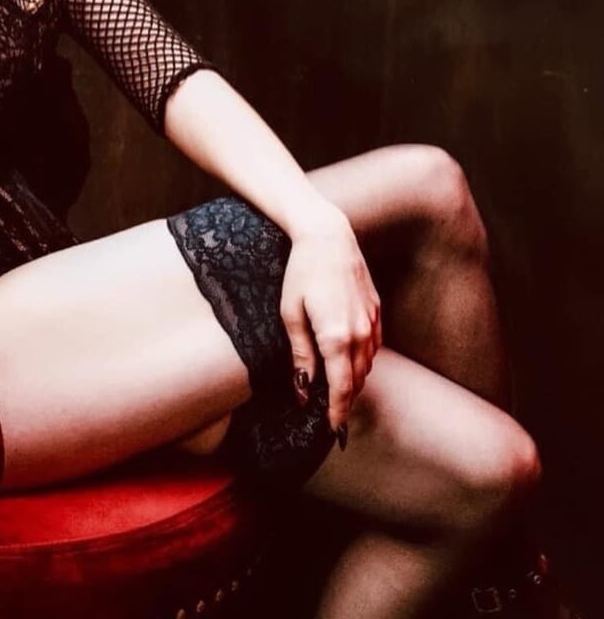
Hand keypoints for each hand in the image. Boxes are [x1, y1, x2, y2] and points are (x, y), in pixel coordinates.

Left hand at [279, 201, 381, 437]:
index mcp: (337, 337)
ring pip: (368, 365)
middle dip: (344, 400)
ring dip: (354, 381)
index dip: (337, 413)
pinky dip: (363, 360)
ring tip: (337, 391)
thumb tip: (304, 389)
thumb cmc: (301, 273)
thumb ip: (300, 355)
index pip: (341, 389)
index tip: (332, 431)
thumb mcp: (290, 314)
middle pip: (357, 381)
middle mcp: (361, 334)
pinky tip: (349, 361)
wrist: (328, 237)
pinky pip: (374, 347)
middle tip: (330, 415)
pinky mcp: (377, 310)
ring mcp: (373, 322)